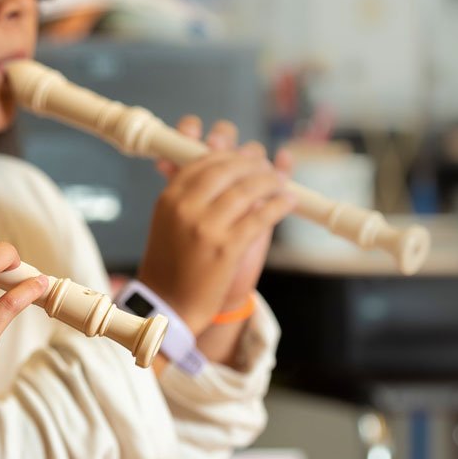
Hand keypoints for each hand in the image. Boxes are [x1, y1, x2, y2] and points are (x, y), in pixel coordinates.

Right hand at [138, 117, 294, 331]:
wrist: (170, 305)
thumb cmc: (174, 263)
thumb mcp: (172, 221)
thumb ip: (192, 193)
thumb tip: (219, 156)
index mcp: (169, 198)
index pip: (202, 160)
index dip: (228, 153)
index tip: (244, 156)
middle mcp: (185, 207)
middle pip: (226, 169)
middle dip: (252, 163)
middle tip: (266, 168)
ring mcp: (205, 227)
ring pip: (246, 189)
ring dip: (270, 181)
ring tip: (280, 182)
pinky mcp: (226, 248)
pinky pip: (260, 217)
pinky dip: (279, 205)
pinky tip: (288, 201)